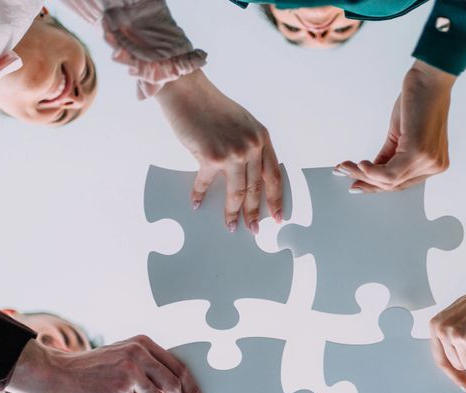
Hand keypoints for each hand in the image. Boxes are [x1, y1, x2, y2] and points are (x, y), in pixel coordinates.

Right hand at [7, 336, 204, 392]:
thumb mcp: (121, 360)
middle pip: (175, 385)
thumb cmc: (89, 372)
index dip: (192, 387)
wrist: (56, 376)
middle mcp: (139, 353)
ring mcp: (130, 370)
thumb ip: (145, 370)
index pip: (178, 366)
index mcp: (143, 343)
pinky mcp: (120, 388)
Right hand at [156, 71, 282, 232]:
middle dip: (255, 213)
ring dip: (233, 213)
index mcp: (261, 138)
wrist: (187, 91)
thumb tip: (247, 175)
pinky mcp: (210, 157)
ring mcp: (232, 153)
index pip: (274, 176)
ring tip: (231, 225)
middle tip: (254, 228)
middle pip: (256, 189)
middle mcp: (251, 146)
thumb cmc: (211, 106)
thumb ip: (249, 146)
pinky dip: (200, 194)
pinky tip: (197, 203)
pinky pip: (206, 184)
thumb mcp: (242, 123)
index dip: (277, 198)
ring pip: (237, 192)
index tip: (278, 215)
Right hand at [335, 60, 454, 192]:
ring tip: (346, 166)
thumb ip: (388, 156)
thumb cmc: (419, 101)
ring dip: (363, 174)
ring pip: (389, 181)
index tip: (355, 183)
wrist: (430, 80)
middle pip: (394, 184)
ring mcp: (428, 161)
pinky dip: (371, 171)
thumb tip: (369, 172)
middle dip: (366, 182)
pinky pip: (390, 173)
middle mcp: (434, 166)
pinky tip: (360, 164)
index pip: (400, 182)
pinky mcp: (419, 153)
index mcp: (432, 163)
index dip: (375, 185)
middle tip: (346, 174)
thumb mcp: (400, 136)